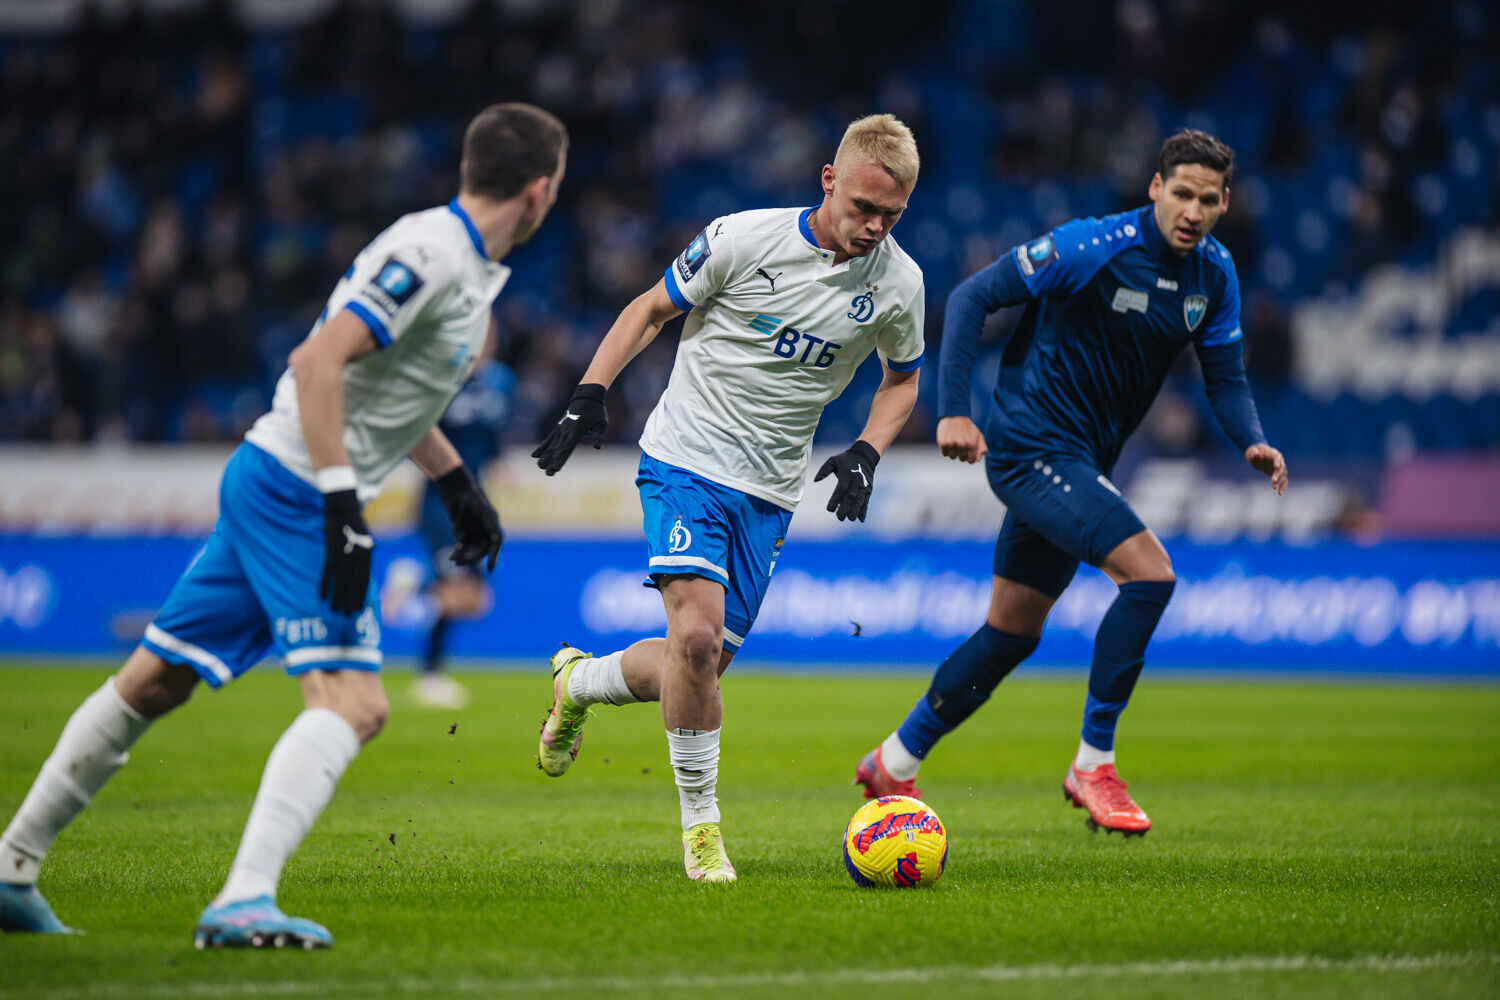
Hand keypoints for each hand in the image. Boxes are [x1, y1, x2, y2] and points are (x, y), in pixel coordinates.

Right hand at [320, 489, 372, 614]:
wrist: (343, 509)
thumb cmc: (354, 523)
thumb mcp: (366, 539)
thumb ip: (365, 556)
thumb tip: (364, 571)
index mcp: (368, 556)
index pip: (365, 581)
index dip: (361, 595)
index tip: (358, 608)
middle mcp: (358, 558)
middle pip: (354, 585)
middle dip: (351, 601)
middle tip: (348, 615)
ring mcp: (345, 556)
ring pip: (341, 582)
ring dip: (338, 598)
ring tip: (335, 610)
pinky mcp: (332, 553)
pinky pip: (327, 574)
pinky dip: (324, 586)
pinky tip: (322, 597)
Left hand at [435, 465, 502, 570]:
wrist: (458, 492)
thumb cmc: (473, 498)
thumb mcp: (483, 510)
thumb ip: (490, 523)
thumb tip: (497, 539)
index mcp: (493, 527)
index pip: (496, 545)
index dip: (494, 557)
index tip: (491, 569)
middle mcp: (485, 533)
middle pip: (481, 550)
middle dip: (473, 557)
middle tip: (464, 561)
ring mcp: (474, 535)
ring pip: (471, 551)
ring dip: (464, 557)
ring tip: (454, 559)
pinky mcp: (463, 535)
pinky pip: (462, 548)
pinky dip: (458, 553)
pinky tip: (452, 556)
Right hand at [531, 383, 607, 474]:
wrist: (586, 396)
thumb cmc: (596, 411)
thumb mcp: (601, 423)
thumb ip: (598, 436)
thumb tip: (597, 447)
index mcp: (576, 431)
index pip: (567, 449)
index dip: (560, 460)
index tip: (555, 469)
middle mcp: (566, 431)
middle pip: (557, 450)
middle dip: (552, 462)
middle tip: (547, 474)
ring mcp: (561, 429)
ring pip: (551, 445)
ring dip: (545, 456)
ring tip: (539, 466)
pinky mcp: (558, 427)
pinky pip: (549, 439)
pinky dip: (542, 447)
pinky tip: (534, 455)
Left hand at [814, 440, 879, 521]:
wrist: (865, 456)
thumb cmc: (845, 459)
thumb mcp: (833, 460)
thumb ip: (824, 470)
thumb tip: (815, 480)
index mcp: (846, 475)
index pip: (840, 490)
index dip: (835, 500)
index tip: (829, 509)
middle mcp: (856, 481)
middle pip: (850, 497)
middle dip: (845, 509)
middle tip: (839, 518)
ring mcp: (864, 486)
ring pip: (860, 501)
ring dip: (855, 511)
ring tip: (849, 519)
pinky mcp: (869, 489)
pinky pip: (866, 501)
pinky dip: (864, 511)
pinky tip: (860, 520)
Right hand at [936, 416, 987, 462]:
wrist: (954, 415)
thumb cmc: (968, 427)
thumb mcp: (978, 435)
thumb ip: (982, 448)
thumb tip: (977, 460)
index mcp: (972, 443)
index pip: (971, 461)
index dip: (969, 457)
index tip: (968, 450)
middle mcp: (962, 444)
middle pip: (962, 459)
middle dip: (962, 454)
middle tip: (961, 444)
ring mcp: (952, 443)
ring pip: (952, 457)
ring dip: (953, 452)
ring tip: (954, 443)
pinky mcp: (943, 442)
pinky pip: (944, 454)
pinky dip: (946, 450)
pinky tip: (948, 442)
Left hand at [1246, 443, 1287, 495]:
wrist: (1257, 454)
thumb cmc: (1254, 452)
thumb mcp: (1252, 452)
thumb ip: (1255, 453)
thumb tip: (1259, 455)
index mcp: (1273, 453)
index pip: (1277, 457)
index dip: (1277, 462)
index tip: (1276, 467)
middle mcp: (1279, 460)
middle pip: (1281, 467)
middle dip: (1278, 474)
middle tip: (1273, 480)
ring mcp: (1280, 467)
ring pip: (1283, 475)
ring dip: (1280, 482)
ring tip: (1274, 488)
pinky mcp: (1278, 474)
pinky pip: (1284, 481)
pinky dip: (1283, 487)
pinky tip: (1280, 493)